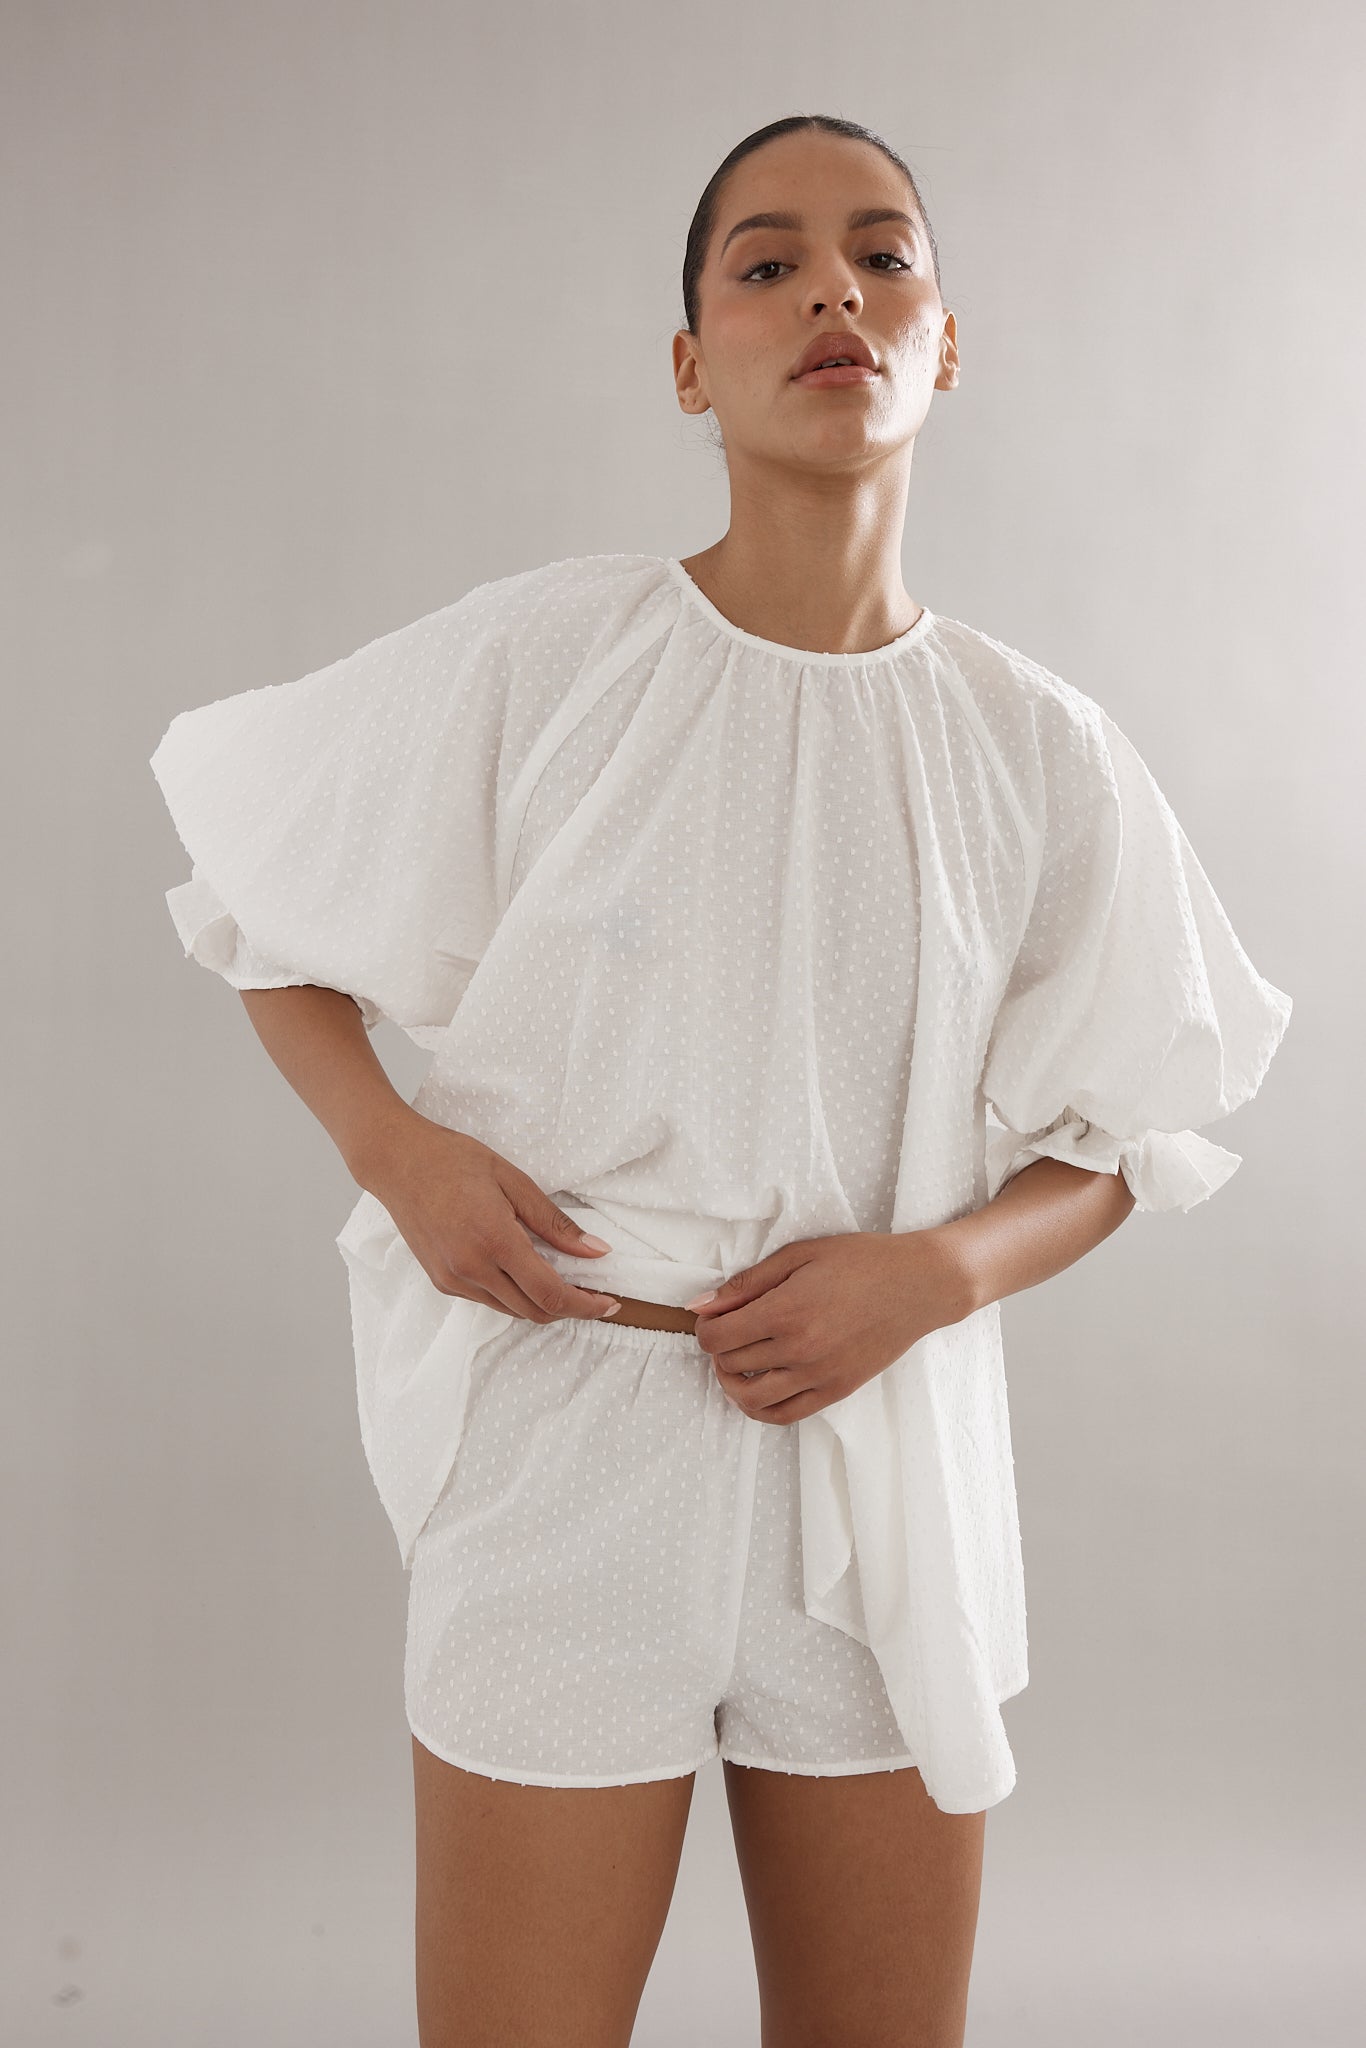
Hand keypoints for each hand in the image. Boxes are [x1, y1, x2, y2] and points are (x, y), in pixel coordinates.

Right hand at [361, 1111, 622, 1323]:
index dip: (585, 1306)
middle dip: (569, 1309)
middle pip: (533, 1311)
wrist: (397, 1161)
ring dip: (541, 1304)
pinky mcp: (441, 1281)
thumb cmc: (455, 1161)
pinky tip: (525, 1273)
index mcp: (494, 1240)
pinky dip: (514, 1296)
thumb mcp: (514, 1180)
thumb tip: (597, 1251)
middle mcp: (471, 1268)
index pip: (550, 1293)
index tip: (609, 1303)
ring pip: (511, 1311)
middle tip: (594, 1294)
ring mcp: (453, 1279)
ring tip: (564, 1283)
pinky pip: (488, 1301)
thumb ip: (555, 1222)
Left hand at [687, 1229, 975, 1422]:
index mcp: (786, 1311)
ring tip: (736, 1363)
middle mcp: (799, 1349)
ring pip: (750, 1398)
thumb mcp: (799, 1255)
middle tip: (727, 1330)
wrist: (919, 1285)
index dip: (705, 1328)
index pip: (717, 1338)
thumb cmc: (861, 1261)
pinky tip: (759, 1387)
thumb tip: (701, 1304)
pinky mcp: (836, 1390)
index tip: (713, 1316)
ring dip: (732, 1382)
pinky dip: (760, 1408)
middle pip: (730, 1365)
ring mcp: (819, 1375)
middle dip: (718, 1349)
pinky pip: (784, 1415)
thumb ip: (747, 1282)